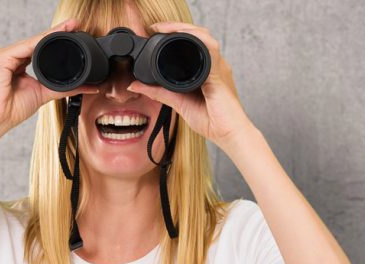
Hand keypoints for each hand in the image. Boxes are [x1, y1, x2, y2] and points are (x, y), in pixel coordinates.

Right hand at [0, 19, 99, 132]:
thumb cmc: (12, 110)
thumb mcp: (43, 93)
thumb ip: (64, 88)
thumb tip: (88, 87)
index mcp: (15, 63)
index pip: (37, 47)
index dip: (55, 39)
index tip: (74, 30)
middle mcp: (7, 56)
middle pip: (35, 42)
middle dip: (55, 32)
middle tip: (74, 23)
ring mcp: (2, 55)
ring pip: (31, 42)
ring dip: (49, 34)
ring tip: (67, 27)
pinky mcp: (0, 58)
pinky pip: (23, 47)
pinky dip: (38, 42)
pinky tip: (52, 38)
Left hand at [126, 22, 256, 148]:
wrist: (230, 134)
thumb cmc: (212, 120)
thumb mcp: (178, 103)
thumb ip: (158, 92)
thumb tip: (134, 85)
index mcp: (205, 70)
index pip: (192, 44)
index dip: (175, 34)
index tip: (155, 32)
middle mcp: (214, 65)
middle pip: (198, 35)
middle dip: (177, 27)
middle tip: (156, 28)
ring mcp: (219, 67)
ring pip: (204, 38)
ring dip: (184, 29)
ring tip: (165, 28)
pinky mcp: (220, 74)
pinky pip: (211, 51)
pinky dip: (197, 41)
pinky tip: (185, 38)